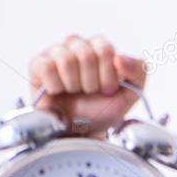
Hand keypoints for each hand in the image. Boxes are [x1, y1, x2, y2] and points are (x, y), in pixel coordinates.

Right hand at [28, 34, 146, 138]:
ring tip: (75, 92)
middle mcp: (77, 45)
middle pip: (86, 53)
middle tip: (91, 93)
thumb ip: (139, 71)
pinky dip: (56, 85)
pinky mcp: (37, 64)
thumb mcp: (132, 92)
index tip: (108, 89)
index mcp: (100, 47)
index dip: (108, 75)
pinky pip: (46, 66)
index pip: (105, 48)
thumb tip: (120, 58)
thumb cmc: (103, 109)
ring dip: (75, 84)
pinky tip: (59, 91)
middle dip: (92, 82)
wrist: (83, 131)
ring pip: (66, 59)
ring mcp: (56, 53)